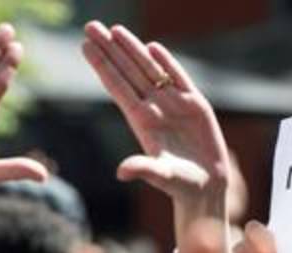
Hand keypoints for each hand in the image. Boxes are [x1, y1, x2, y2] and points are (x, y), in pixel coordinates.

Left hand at [82, 21, 229, 252]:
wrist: (206, 188)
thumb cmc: (181, 185)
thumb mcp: (162, 177)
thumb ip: (143, 169)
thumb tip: (122, 172)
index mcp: (141, 122)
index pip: (117, 86)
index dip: (102, 65)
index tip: (85, 45)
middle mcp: (154, 109)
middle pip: (128, 72)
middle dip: (110, 49)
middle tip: (90, 26)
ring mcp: (174, 105)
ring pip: (150, 70)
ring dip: (133, 49)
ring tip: (115, 29)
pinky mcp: (195, 105)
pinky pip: (179, 78)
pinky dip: (167, 63)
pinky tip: (153, 47)